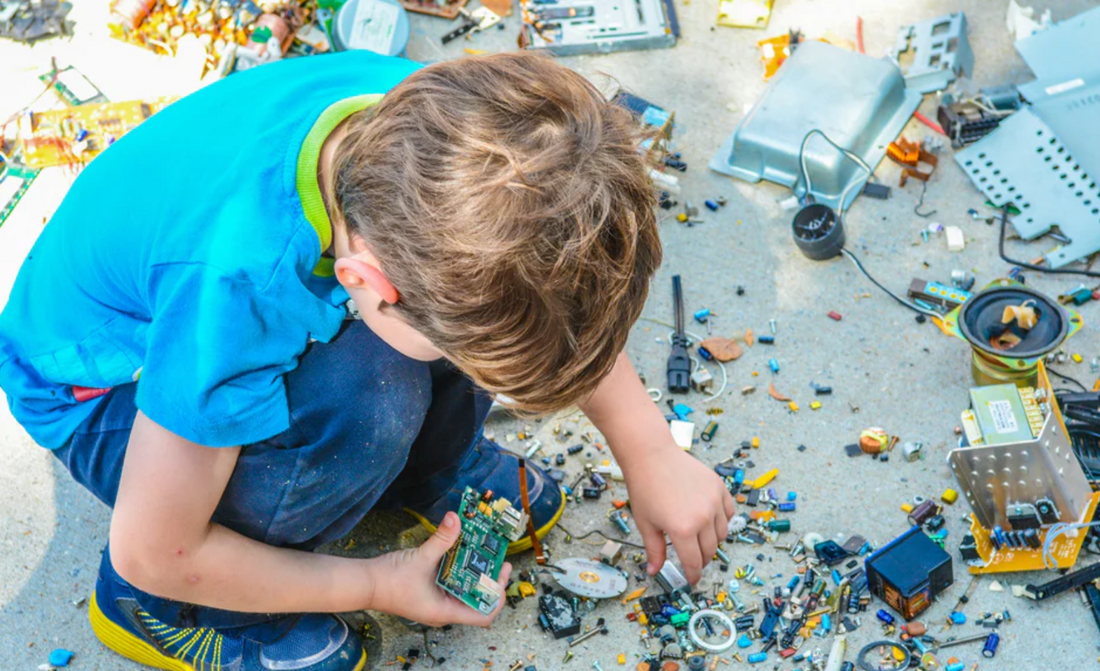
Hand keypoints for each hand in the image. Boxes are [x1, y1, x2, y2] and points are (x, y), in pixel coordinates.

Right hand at [366, 512, 512, 626]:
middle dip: (490, 581)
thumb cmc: (389, 580)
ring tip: (485, 554)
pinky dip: (460, 571)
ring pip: (465, 592)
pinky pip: (452, 584)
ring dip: (476, 575)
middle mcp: (444, 610)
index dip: (497, 596)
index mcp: (445, 611)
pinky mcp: (430, 593)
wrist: (365, 584)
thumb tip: (455, 519)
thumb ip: (442, 539)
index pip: (483, 614)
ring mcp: (437, 602)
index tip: (502, 574)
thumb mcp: (421, 557)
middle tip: (499, 560)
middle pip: (478, 601)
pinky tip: (464, 554)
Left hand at [625, 446, 734, 583]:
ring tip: (699, 538)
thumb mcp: (645, 523)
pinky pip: (728, 512)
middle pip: (710, 550)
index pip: (694, 562)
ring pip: (722, 533)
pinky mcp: (719, 487)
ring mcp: (713, 501)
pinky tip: (709, 520)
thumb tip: (654, 571)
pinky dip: (722, 520)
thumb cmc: (645, 487)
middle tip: (693, 560)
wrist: (651, 455)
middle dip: (702, 560)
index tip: (692, 580)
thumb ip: (654, 550)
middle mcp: (702, 517)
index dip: (693, 575)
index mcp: (683, 529)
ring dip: (712, 541)